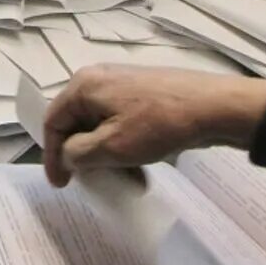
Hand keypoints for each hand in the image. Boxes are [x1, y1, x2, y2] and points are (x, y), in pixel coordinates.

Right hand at [42, 66, 265, 187]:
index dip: (52, 156)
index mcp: (84, 85)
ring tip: (123, 178)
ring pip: (101, 125)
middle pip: (76, 122)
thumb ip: (79, 154)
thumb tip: (68, 155)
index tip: (61, 185)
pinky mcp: (143, 94)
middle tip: (90, 181)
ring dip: (106, 154)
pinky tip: (139, 168)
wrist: (213, 107)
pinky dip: (123, 145)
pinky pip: (121, 123)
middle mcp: (99, 79)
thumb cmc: (157, 125)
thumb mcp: (112, 147)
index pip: (53, 122)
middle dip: (82, 155)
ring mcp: (122, 84)